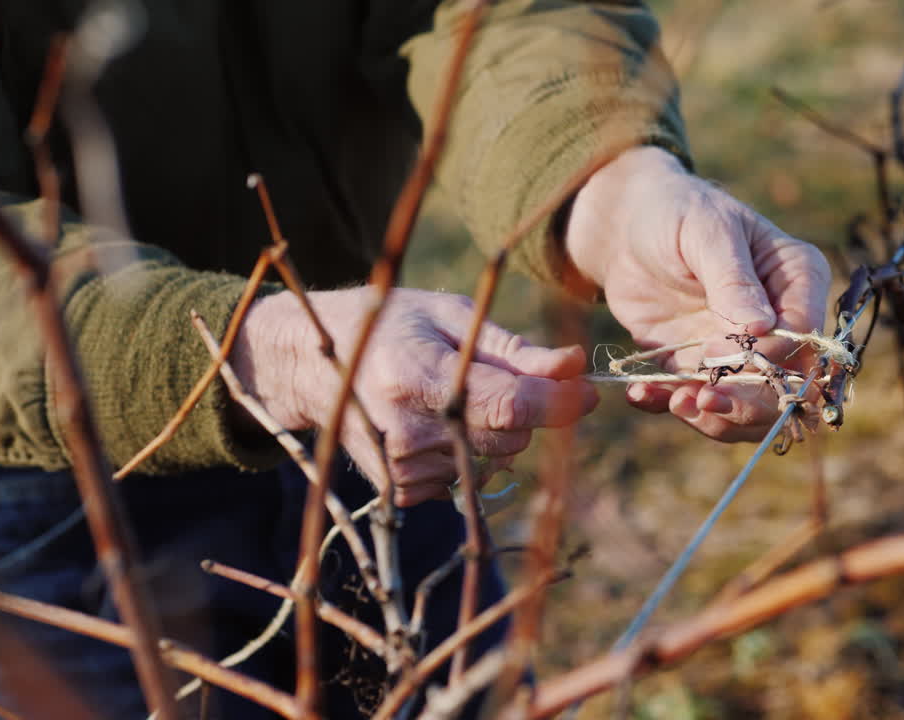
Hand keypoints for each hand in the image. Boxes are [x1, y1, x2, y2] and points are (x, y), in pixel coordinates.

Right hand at [233, 287, 595, 505]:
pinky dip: (468, 452)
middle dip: (524, 410)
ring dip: (492, 432)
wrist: (314, 366)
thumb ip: (513, 349)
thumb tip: (573, 366)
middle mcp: (406, 431)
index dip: (558, 402)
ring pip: (494, 460)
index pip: (507, 405)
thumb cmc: (391, 326)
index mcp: (416, 377)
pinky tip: (436, 424)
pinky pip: (468, 478)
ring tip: (451, 396)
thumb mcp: (449, 317)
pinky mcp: (400, 492)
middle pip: (509, 438)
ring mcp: (401, 469)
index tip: (589, 391)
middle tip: (495, 376)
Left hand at [565, 147, 830, 440]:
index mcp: (798, 280)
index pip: (804, 336)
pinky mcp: (702, 368)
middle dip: (748, 405)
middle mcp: (780, 324)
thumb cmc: (678, 212)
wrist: (628, 227)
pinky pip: (697, 401)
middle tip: (702, 402)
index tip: (720, 351)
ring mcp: (743, 352)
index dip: (769, 356)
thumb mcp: (707, 232)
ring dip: (714, 417)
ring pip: (748, 407)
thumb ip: (733, 278)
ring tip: (673, 401)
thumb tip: (761, 328)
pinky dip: (670, 406)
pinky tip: (643, 394)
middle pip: (787, 386)